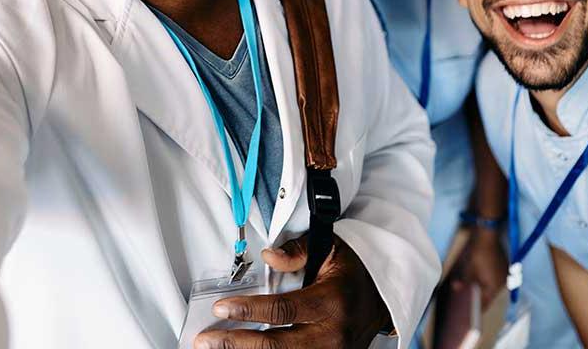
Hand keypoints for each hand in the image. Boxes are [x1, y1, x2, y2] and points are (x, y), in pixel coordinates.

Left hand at [193, 235, 389, 347]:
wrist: (381, 298)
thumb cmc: (350, 270)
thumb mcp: (330, 248)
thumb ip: (297, 250)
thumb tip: (268, 258)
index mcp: (331, 302)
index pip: (282, 310)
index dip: (249, 311)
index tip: (221, 308)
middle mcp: (332, 336)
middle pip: (276, 346)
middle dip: (236, 344)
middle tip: (206, 340)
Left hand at [451, 228, 507, 308]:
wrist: (487, 236)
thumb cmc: (477, 253)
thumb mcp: (468, 269)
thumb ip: (464, 281)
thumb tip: (457, 288)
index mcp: (494, 287)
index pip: (485, 302)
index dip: (477, 308)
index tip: (471, 314)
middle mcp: (502, 284)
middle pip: (489, 295)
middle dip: (479, 297)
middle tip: (470, 301)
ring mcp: (504, 275)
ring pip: (492, 286)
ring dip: (484, 288)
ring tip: (473, 290)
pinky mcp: (504, 268)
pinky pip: (495, 279)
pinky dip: (488, 280)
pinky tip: (480, 278)